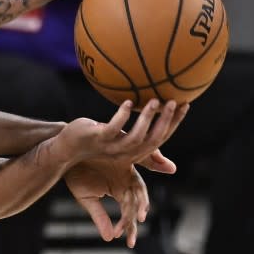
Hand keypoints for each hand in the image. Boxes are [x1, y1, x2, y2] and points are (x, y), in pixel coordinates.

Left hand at [53, 99, 186, 166]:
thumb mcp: (120, 143)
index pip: (160, 138)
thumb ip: (140, 140)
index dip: (174, 123)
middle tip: (177, 101)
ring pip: (134, 137)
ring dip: (146, 119)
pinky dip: (121, 117)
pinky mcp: (96, 138)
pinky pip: (111, 129)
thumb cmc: (95, 145)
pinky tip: (128, 102)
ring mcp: (110, 147)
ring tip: (154, 100)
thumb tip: (157, 136)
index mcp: (133, 151)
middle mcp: (125, 152)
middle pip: (153, 140)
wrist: (66, 149)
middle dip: (167, 121)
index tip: (186, 104)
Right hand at [64, 160, 147, 247]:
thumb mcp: (86, 198)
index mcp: (120, 188)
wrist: (66, 150)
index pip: (129, 209)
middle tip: (134, 230)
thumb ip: (100, 216)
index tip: (127, 240)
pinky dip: (137, 185)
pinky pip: (136, 168)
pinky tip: (131, 195)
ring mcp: (126, 166)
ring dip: (140, 202)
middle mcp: (126, 178)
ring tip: (138, 216)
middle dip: (137, 215)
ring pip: (138, 188)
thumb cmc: (75, 173)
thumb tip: (110, 239)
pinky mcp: (123, 155)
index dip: (129, 224)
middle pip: (137, 200)